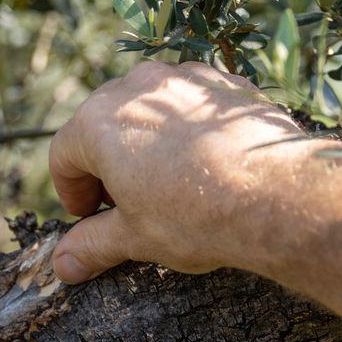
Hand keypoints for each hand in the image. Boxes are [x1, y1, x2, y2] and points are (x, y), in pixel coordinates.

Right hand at [48, 60, 310, 282]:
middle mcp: (137, 85)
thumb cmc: (198, 216)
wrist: (278, 195)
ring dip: (148, 142)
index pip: (64, 155)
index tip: (90, 217)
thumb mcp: (136, 238)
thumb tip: (63, 265)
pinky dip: (189, 128)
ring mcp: (184, 77)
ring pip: (150, 107)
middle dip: (108, 164)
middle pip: (103, 124)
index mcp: (99, 122)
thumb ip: (93, 244)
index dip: (72, 192)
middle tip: (128, 204)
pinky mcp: (226, 82)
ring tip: (171, 183)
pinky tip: (208, 163)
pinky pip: (193, 102)